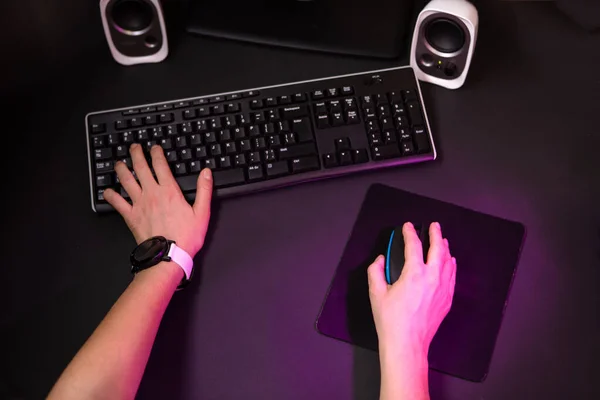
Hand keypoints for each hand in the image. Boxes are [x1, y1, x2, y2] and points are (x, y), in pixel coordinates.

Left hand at [103, 143, 212, 257]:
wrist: (169, 255)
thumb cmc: (186, 236)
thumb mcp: (202, 212)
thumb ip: (204, 190)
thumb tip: (206, 172)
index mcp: (169, 191)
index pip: (160, 165)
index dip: (156, 153)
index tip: (154, 147)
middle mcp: (152, 193)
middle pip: (140, 168)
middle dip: (136, 154)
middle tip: (134, 147)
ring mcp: (139, 204)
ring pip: (126, 181)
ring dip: (121, 169)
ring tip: (119, 163)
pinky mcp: (130, 216)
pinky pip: (117, 202)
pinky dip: (111, 195)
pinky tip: (108, 191)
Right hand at [367, 222, 455, 355]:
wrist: (407, 343)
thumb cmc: (391, 320)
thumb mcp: (376, 293)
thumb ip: (375, 271)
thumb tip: (380, 260)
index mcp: (414, 274)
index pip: (414, 245)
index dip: (410, 233)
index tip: (407, 226)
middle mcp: (432, 278)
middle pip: (438, 249)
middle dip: (435, 234)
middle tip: (433, 225)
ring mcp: (442, 289)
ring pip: (448, 261)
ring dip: (445, 248)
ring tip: (442, 240)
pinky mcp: (447, 299)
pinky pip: (452, 276)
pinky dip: (451, 265)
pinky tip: (449, 261)